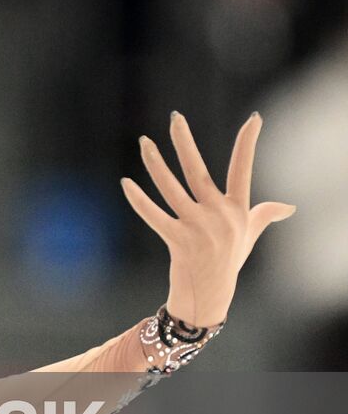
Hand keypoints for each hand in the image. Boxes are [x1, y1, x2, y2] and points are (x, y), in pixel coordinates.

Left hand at [120, 111, 295, 327]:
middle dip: (185, 142)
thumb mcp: (248, 236)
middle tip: (175, 116)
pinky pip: (153, 215)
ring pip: (171, 188)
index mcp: (237, 210)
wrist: (210, 297)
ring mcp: (199, 228)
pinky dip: (138, 199)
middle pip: (198, 171)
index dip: (248, 143)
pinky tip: (126, 182)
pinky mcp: (179, 241)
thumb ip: (264, 215)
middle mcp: (219, 215)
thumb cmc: (228, 261)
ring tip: (145, 142)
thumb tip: (288, 206)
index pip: (244, 169)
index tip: (254, 118)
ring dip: (155, 164)